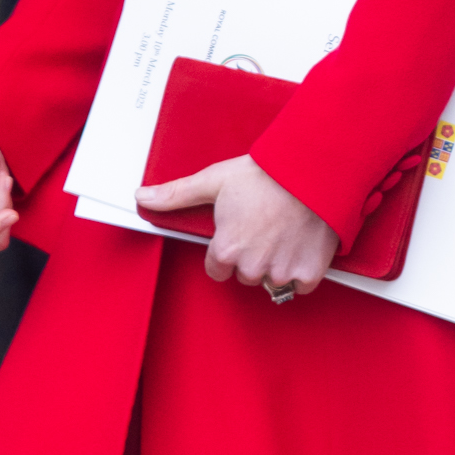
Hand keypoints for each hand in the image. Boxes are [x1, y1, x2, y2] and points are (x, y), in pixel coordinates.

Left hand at [137, 152, 337, 297]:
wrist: (313, 170)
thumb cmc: (265, 174)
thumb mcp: (215, 180)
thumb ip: (177, 194)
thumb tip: (142, 196)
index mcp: (226, 250)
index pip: (217, 269)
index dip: (226, 250)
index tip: (239, 232)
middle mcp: (251, 267)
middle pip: (244, 275)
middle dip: (251, 256)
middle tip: (263, 227)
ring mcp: (282, 272)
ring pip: (271, 281)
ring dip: (276, 263)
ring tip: (283, 232)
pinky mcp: (309, 273)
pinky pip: (300, 284)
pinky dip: (302, 269)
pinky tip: (300, 244)